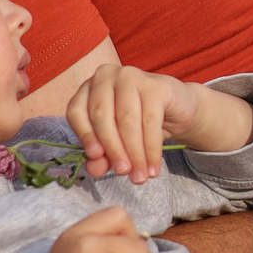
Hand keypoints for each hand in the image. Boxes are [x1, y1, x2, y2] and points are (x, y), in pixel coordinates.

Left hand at [65, 63, 198, 180]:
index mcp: (89, 87)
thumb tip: (94, 170)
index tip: (96, 158)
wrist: (176, 108)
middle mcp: (106, 76)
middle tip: (123, 173)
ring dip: (134, 154)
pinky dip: (151, 149)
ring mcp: (131, 76)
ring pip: (127, 121)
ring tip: (140, 176)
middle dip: (113, 150)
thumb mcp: (116, 140)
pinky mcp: (156, 85)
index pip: (77, 111)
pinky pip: (151, 122)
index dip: (85, 136)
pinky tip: (153, 167)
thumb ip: (102, 155)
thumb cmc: (138, 122)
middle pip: (102, 117)